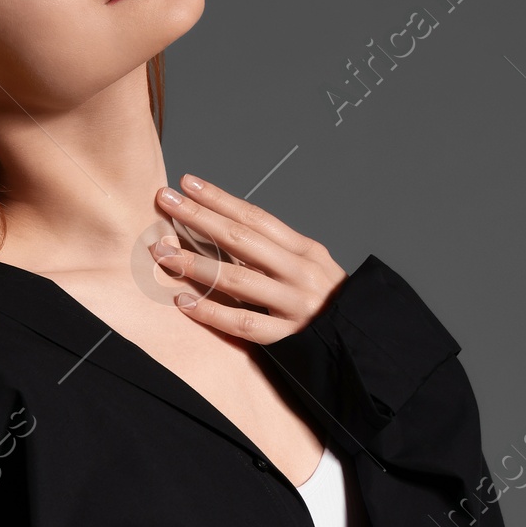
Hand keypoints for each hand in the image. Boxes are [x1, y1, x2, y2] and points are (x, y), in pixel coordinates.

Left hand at [149, 173, 345, 343]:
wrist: (363, 342)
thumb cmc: (329, 304)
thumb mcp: (310, 269)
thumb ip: (274, 254)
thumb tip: (224, 234)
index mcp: (305, 250)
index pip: (255, 217)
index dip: (219, 198)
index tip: (187, 183)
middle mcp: (300, 272)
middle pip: (241, 239)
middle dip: (199, 217)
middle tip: (165, 201)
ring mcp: (295, 304)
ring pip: (237, 279)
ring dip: (195, 264)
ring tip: (162, 252)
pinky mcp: (289, 337)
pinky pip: (243, 323)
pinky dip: (211, 312)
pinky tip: (184, 303)